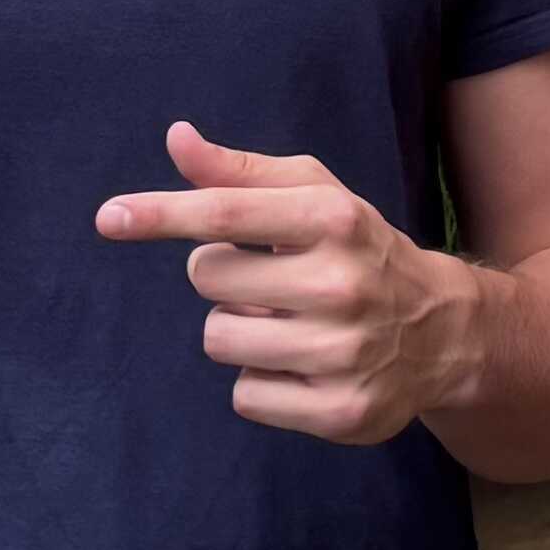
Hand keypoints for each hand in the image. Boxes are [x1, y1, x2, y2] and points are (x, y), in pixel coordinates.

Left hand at [90, 121, 479, 444]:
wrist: (441, 327)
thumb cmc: (356, 249)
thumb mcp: (313, 196)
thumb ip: (238, 172)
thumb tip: (176, 138)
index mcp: (332, 218)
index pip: (225, 214)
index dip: (161, 214)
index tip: (109, 218)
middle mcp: (341, 283)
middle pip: (208, 278)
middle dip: (224, 277)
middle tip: (272, 280)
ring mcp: (344, 352)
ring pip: (220, 340)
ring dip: (239, 331)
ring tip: (289, 323)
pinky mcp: (342, 411)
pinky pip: (246, 396)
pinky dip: (262, 383)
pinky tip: (303, 367)